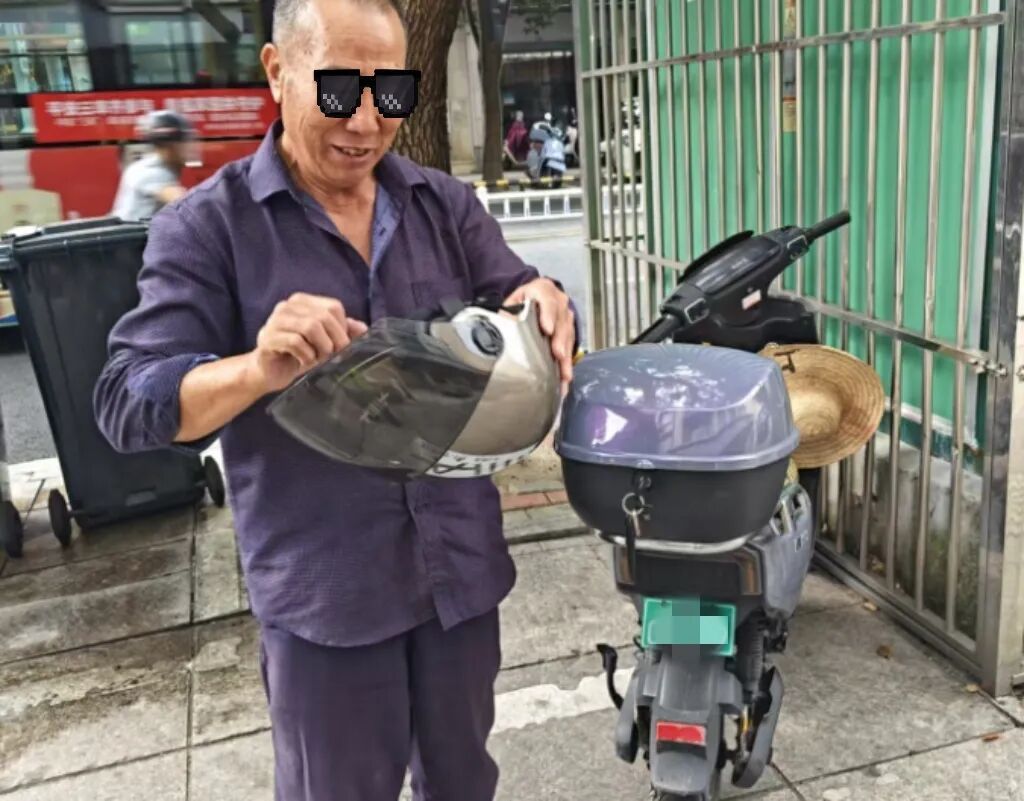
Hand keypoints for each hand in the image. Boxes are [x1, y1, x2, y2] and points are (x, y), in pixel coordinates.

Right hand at [246, 293, 367, 393]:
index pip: (333, 307)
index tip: (341, 347)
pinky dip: (306, 356)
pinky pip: (295, 342)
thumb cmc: (300, 355)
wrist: (270, 373)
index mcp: (302, 302)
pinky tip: (304, 362)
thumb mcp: (325, 342)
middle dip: (334, 341)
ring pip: (310, 327)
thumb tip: (363, 328)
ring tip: (318, 359)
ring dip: (321, 348)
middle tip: (333, 356)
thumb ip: (342, 332)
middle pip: (323, 317)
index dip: (343, 329)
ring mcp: (275, 320)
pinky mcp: (267, 337)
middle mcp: (287, 306)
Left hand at [504, 278, 574, 385]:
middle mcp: (558, 301)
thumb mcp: (512, 303)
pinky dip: (568, 362)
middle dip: (560, 340)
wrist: (534, 297)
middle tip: (558, 354)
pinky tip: (565, 376)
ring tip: (564, 373)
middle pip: (561, 321)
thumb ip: (509, 314)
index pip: (548, 301)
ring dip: (566, 356)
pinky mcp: (570, 329)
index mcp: (542, 290)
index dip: (548, 315)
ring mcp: (566, 315)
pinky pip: (571, 345)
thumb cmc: (523, 301)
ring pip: (568, 335)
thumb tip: (501, 329)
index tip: (548, 330)